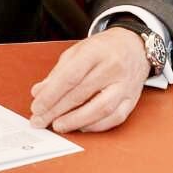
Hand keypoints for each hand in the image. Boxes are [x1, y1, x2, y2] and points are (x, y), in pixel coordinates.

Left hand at [28, 27, 148, 132]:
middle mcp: (112, 68)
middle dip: (57, 110)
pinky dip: (96, 126)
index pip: (69, 77)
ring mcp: (124, 85)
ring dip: (76, 121)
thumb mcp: (78, 51)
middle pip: (81, 94)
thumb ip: (58, 72)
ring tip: (58, 126)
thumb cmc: (103, 49)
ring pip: (100, 109)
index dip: (51, 95)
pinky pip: (115, 117)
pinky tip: (80, 127)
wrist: (135, 46)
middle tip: (40, 121)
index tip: (36, 107)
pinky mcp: (132, 99)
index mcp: (95, 51)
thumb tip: (39, 93)